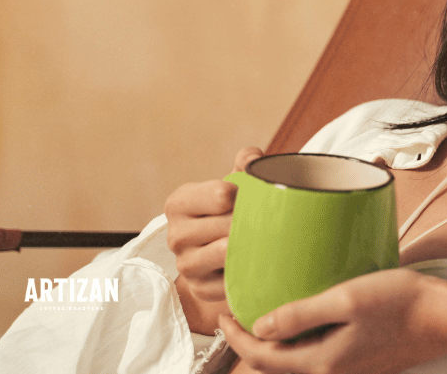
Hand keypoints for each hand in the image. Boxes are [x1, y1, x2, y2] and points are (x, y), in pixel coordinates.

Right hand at [166, 146, 262, 332]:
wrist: (219, 251)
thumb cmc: (228, 211)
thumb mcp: (233, 184)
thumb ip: (245, 164)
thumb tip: (254, 158)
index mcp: (179, 203)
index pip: (221, 194)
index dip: (246, 195)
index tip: (255, 197)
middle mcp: (176, 235)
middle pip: (228, 224)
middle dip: (253, 222)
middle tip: (270, 221)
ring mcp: (185, 265)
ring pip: (227, 252)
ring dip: (252, 246)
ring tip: (266, 239)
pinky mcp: (201, 288)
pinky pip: (231, 280)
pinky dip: (248, 272)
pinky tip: (258, 263)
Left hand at [219, 268, 446, 373]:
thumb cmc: (403, 303)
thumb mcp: (347, 298)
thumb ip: (301, 314)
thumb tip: (260, 327)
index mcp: (323, 361)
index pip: (262, 357)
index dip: (236, 337)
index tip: (223, 312)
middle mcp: (333, 371)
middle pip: (275, 366)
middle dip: (250, 344)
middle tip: (236, 313)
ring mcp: (348, 367)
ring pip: (295, 363)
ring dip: (274, 344)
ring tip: (264, 314)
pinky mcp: (360, 359)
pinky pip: (316, 356)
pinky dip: (298, 342)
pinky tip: (304, 319)